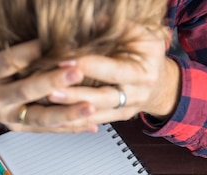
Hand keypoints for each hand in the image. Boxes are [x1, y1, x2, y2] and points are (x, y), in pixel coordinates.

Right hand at [0, 40, 95, 132]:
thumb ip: (4, 32)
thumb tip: (32, 7)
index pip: (9, 61)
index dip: (29, 52)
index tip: (51, 42)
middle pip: (26, 90)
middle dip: (53, 82)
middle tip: (77, 71)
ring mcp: (10, 117)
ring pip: (40, 117)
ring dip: (67, 113)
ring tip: (91, 106)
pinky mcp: (22, 129)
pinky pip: (49, 130)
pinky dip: (71, 127)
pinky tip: (92, 124)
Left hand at [47, 26, 180, 127]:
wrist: (158, 81)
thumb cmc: (145, 52)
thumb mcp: (137, 34)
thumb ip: (115, 28)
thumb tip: (93, 21)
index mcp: (143, 73)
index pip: (113, 72)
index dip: (89, 67)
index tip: (65, 61)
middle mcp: (136, 94)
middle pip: (103, 98)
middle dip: (75, 95)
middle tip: (51, 90)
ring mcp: (125, 110)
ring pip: (95, 115)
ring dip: (69, 112)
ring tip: (48, 105)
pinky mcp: (114, 118)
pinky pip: (91, 123)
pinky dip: (72, 123)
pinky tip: (55, 120)